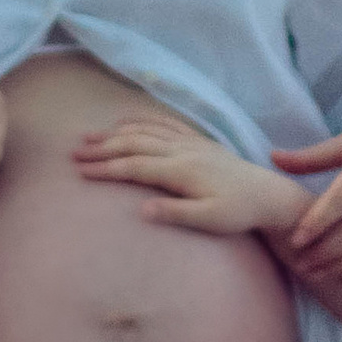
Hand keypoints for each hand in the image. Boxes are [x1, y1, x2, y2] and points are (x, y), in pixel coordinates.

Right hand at [72, 117, 300, 236]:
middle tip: (74, 154)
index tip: (81, 172)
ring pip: (145, 131)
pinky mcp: (197, 141)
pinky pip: (164, 124)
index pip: (134, 166)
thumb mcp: (209, 220)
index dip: (105, 168)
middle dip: (101, 148)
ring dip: (114, 133)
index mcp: (181, 170)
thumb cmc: (238, 212)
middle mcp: (182, 151)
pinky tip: (125, 122)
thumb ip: (176, 214)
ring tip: (89, 137)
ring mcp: (189, 143)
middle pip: (133, 144)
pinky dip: (141, 121)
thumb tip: (141, 211)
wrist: (267, 194)